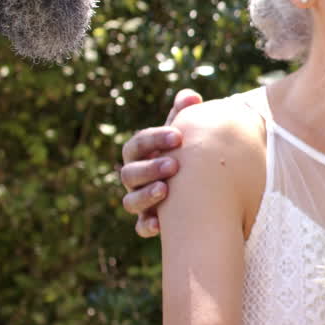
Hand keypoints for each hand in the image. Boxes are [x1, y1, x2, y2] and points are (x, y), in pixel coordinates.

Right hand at [119, 89, 202, 236]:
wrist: (194, 183)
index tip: (178, 137)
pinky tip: (160, 224)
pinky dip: (147, 226)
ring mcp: (139, 200)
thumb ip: (184, 113)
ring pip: (130, 202)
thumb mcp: (184, 132)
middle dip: (150, 168)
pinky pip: (140, 227)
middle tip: (174, 165)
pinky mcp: (148, 221)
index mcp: (140, 154)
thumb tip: (191, 96)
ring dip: (146, 196)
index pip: (138, 144)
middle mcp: (134, 178)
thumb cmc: (184, 152)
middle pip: (130, 173)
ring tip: (166, 190)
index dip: (155, 140)